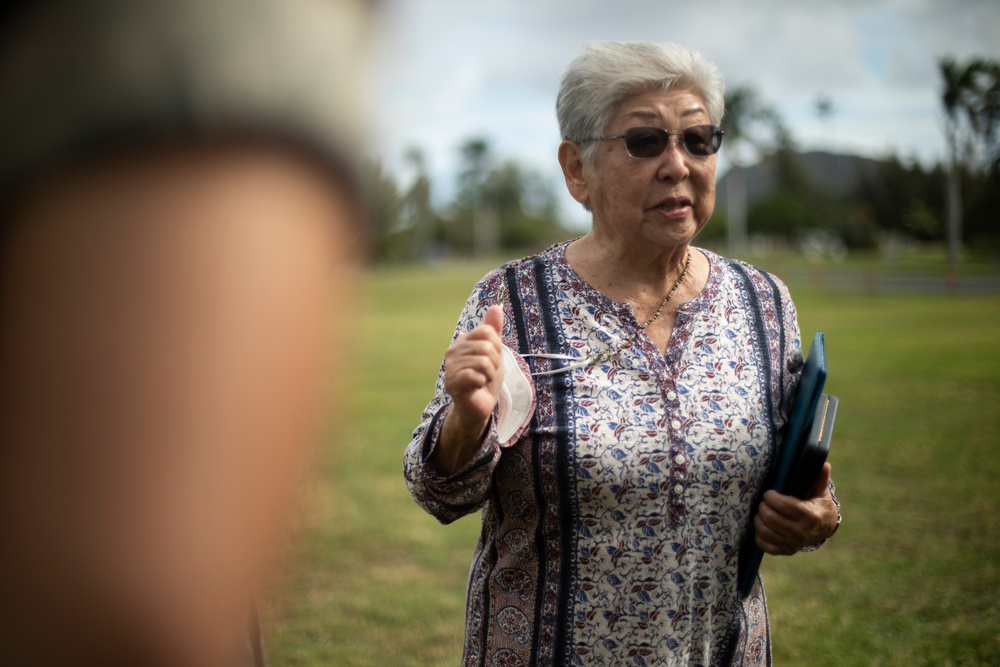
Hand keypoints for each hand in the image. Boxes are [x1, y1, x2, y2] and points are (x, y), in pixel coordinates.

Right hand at [434, 305, 504, 474]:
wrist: (479, 406)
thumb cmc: (486, 379)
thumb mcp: (494, 352)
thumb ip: (494, 330)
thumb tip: (496, 306)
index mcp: (463, 341)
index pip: (487, 332)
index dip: (497, 347)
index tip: (492, 360)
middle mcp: (453, 351)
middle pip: (487, 347)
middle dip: (495, 363)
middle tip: (488, 374)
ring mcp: (451, 366)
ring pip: (483, 361)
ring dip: (490, 374)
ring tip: (483, 381)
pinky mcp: (452, 382)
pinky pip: (476, 374)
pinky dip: (483, 382)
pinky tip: (477, 387)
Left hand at [754, 463, 839, 555]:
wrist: (824, 529)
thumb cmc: (818, 505)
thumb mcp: (821, 492)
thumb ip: (820, 478)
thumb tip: (824, 464)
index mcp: (810, 516)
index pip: (784, 506)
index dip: (771, 497)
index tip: (769, 493)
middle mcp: (801, 532)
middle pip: (770, 518)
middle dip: (763, 506)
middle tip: (764, 502)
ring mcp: (793, 544)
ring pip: (765, 531)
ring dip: (758, 519)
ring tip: (762, 512)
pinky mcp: (786, 551)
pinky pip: (765, 546)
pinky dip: (759, 535)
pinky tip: (762, 526)